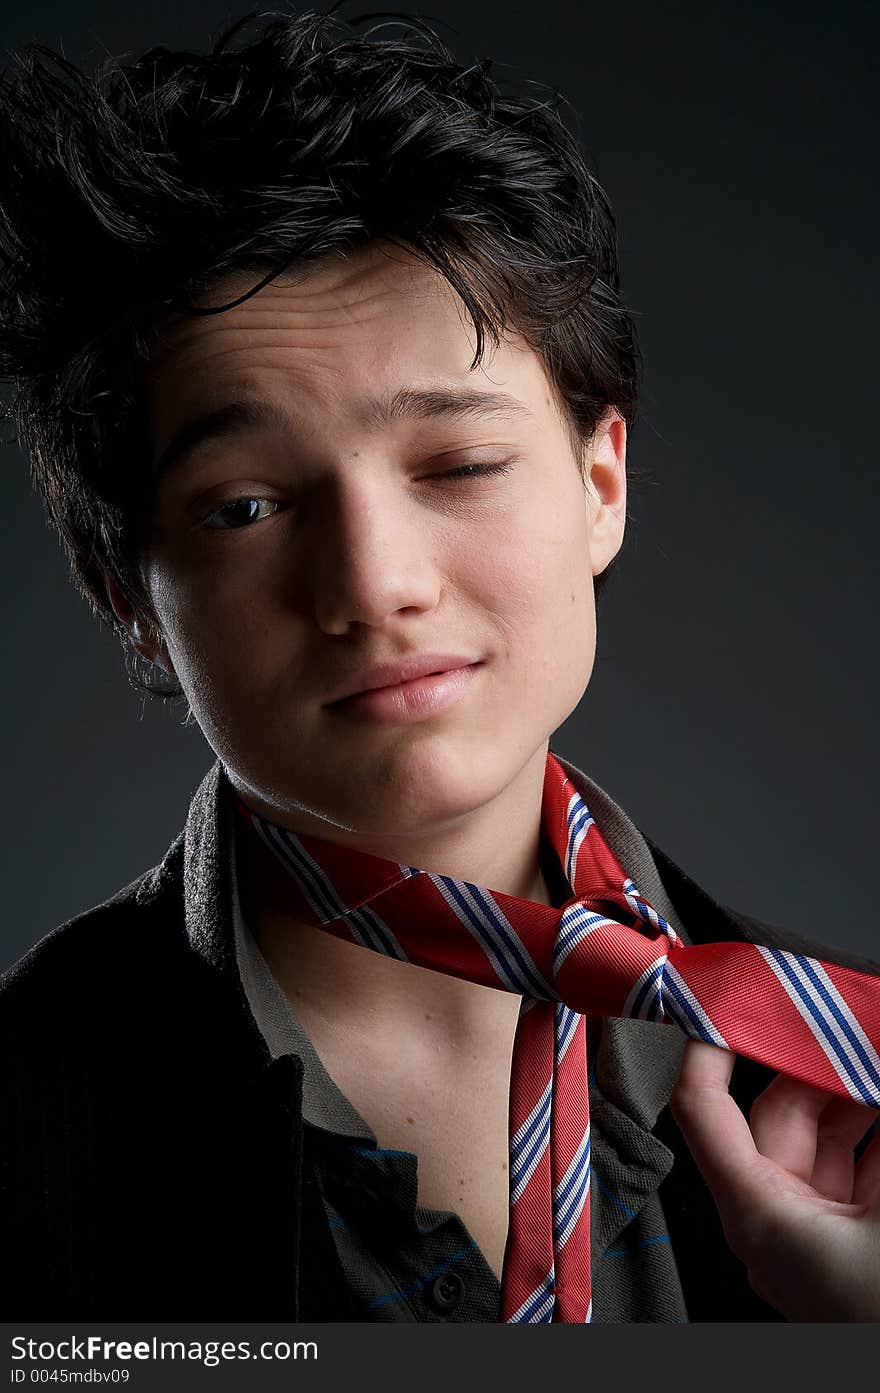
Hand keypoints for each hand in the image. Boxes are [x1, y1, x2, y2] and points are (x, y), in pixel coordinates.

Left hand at [668, 1039, 879, 1320]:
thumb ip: (876, 1126)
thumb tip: (868, 1048)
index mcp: (760, 1216)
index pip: (704, 1108)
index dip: (710, 1044)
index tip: (729, 996)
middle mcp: (776, 1227)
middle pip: (778, 1115)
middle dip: (819, 1061)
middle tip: (846, 1020)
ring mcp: (818, 1242)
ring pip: (825, 1142)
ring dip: (854, 1095)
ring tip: (869, 1051)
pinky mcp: (854, 1251)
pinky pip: (856, 1175)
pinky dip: (874, 1138)